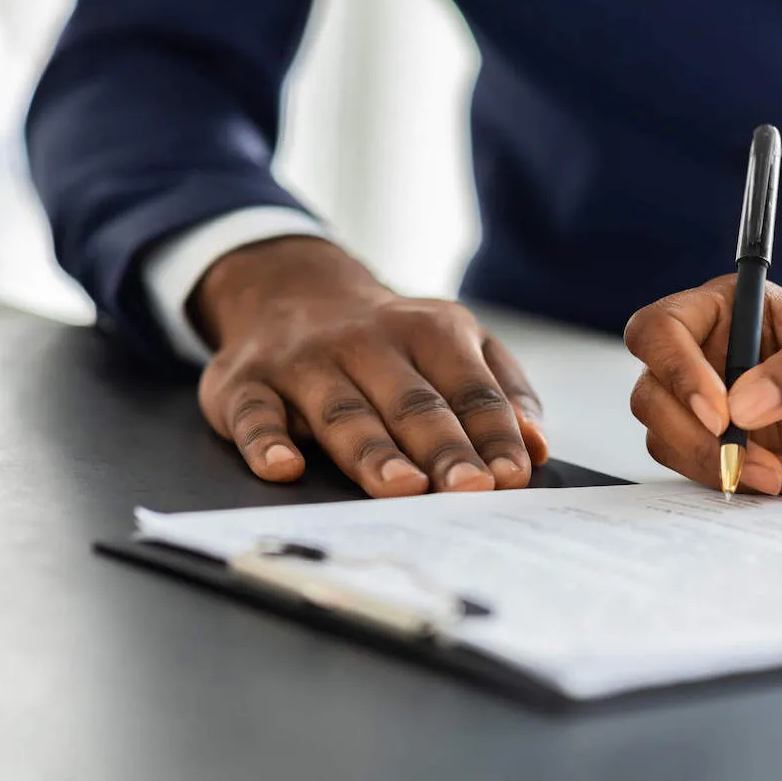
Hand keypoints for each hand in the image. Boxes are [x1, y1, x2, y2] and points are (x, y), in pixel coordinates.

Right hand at [193, 237, 547, 496]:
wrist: (289, 291)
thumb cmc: (390, 342)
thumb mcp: (456, 344)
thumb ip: (502, 390)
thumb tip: (536, 444)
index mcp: (430, 331)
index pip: (470, 388)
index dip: (493, 432)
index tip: (512, 476)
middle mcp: (366, 341)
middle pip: (412, 402)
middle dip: (443, 447)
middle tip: (468, 489)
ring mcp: (304, 362)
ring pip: (343, 412)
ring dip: (373, 451)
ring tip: (403, 487)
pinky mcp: (246, 384)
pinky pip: (255, 414)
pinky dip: (266, 442)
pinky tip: (284, 468)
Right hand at [623, 276, 781, 495]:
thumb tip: (743, 405)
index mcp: (730, 308)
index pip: (661, 329)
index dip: (675, 370)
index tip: (721, 415)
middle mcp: (707, 352)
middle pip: (653, 394)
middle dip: (702, 439)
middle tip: (760, 464)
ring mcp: (709, 401)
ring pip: (670, 438)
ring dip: (730, 466)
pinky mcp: (720, 444)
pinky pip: (702, 468)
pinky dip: (744, 481)